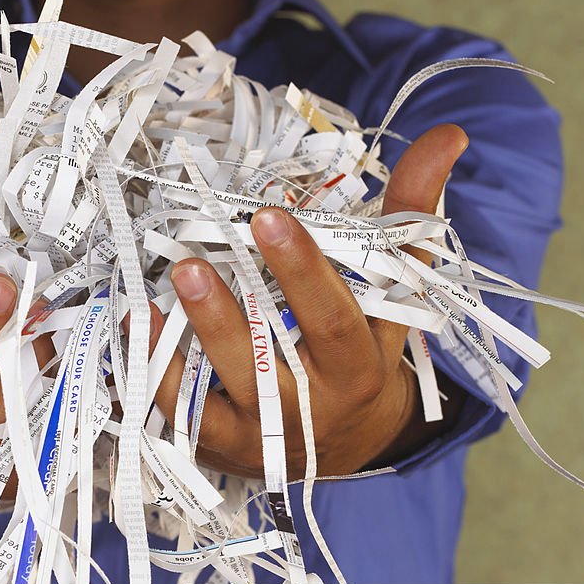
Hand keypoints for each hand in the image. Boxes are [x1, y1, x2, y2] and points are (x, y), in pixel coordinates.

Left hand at [143, 124, 469, 480]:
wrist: (349, 444)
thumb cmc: (367, 354)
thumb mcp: (397, 295)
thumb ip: (410, 219)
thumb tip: (446, 136)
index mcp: (358, 369)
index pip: (334, 322)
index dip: (303, 271)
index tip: (268, 215)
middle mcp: (310, 410)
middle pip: (268, 366)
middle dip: (227, 317)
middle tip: (190, 262)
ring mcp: (261, 435)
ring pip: (218, 398)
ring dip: (181, 348)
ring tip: (153, 295)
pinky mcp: (220, 446)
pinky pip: (181, 417)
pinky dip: (156, 376)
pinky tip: (137, 328)